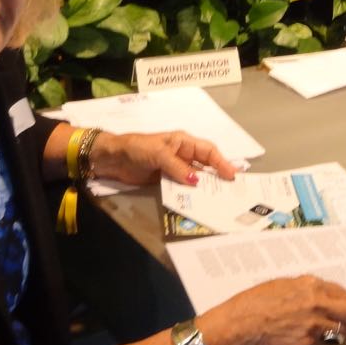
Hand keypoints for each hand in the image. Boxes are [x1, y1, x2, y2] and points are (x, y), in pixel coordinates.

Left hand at [90, 130, 239, 185]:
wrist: (113, 159)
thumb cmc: (137, 148)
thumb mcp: (158, 154)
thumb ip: (177, 167)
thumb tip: (196, 180)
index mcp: (183, 142)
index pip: (208, 151)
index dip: (221, 162)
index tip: (232, 175)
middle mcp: (183, 155)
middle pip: (205, 165)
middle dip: (217, 176)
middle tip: (231, 190)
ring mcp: (175, 168)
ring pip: (195, 178)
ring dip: (204, 187)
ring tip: (218, 199)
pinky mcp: (166, 180)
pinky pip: (182, 187)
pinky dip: (190, 194)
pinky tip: (196, 202)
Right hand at [196, 276, 345, 344]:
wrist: (237, 328)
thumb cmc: (251, 304)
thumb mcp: (280, 286)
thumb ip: (303, 290)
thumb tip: (318, 296)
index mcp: (310, 286)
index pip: (341, 292)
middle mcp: (317, 305)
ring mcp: (315, 327)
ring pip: (341, 332)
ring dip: (339, 333)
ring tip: (331, 334)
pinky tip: (307, 344)